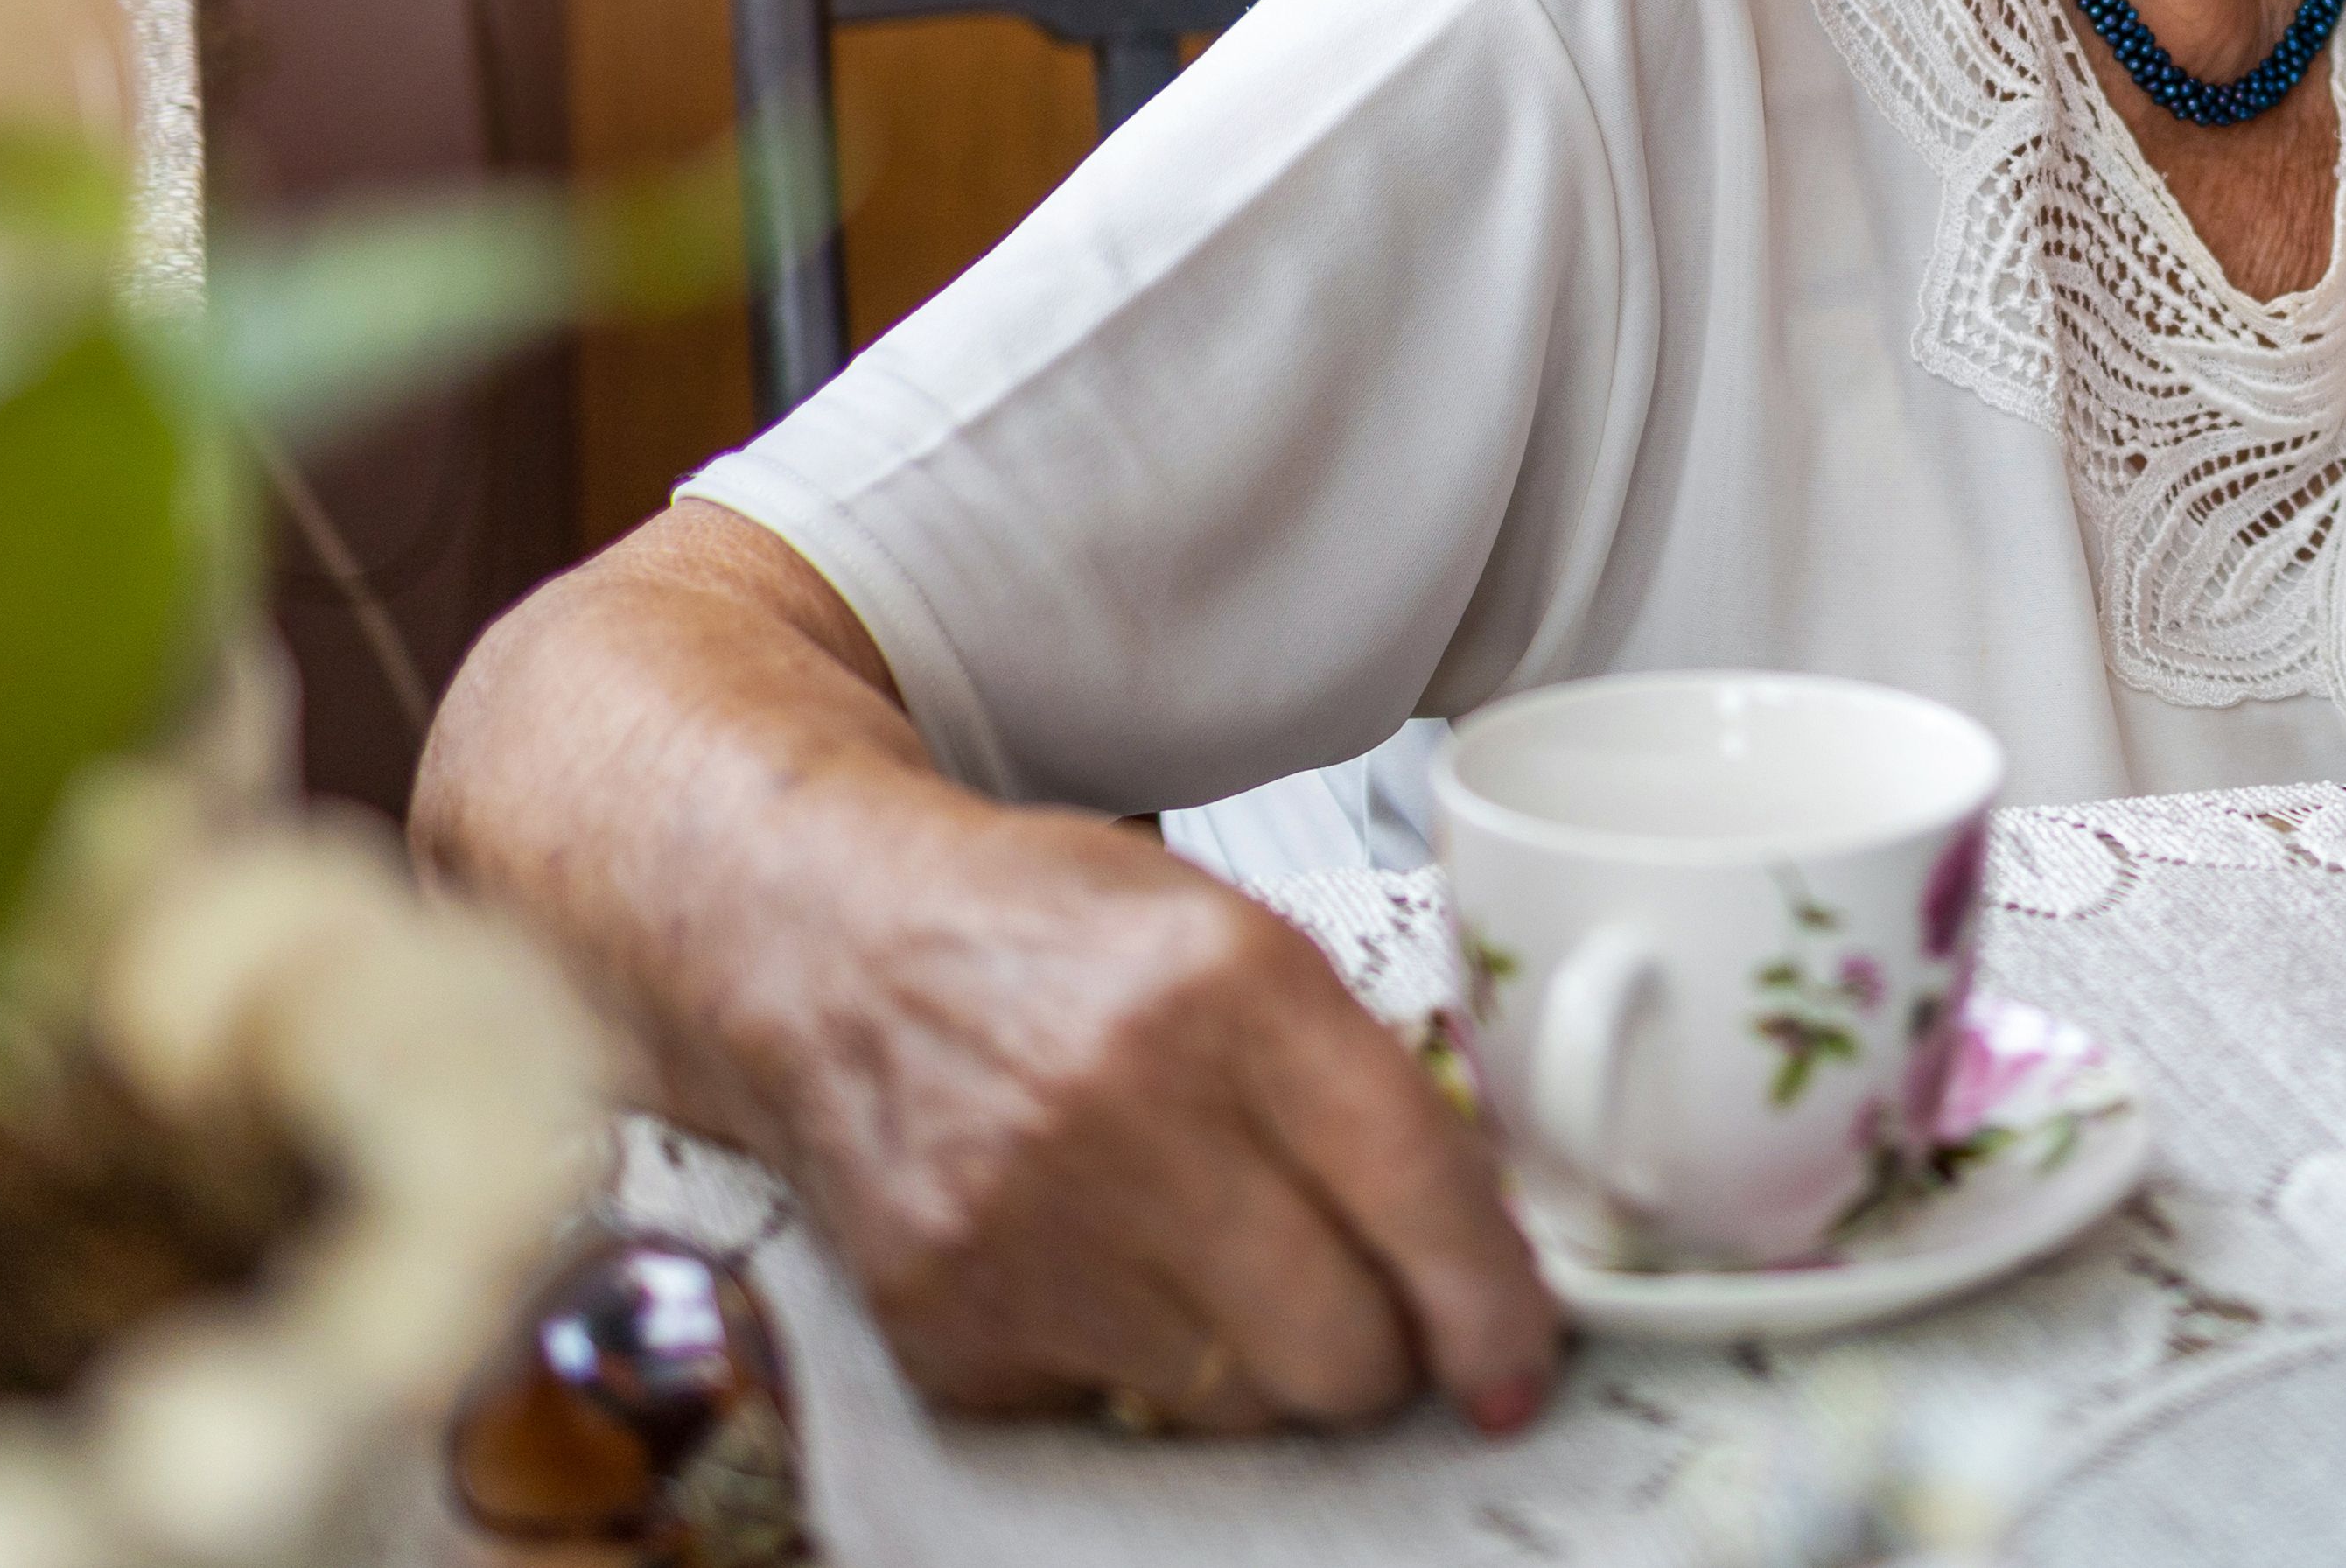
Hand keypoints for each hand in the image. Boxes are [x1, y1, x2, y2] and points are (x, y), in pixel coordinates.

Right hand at [742, 791, 1560, 1435]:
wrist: (828, 946)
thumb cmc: (1048, 933)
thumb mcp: (1242, 937)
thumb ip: (1366, 1076)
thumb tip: (1484, 1240)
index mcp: (1231, 987)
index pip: (1419, 1191)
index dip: (1493, 1303)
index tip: (1517, 1356)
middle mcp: (1125, 1111)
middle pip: (1341, 1345)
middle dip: (1387, 1354)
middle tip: (1377, 1313)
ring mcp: (1025, 1230)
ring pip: (1242, 1407)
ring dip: (1270, 1365)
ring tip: (1232, 1271)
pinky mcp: (950, 1322)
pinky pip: (1119, 1412)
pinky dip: (1145, 1362)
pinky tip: (1111, 1265)